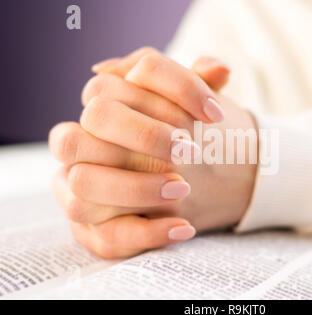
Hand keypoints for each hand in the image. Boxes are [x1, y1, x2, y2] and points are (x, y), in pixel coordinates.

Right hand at [49, 48, 257, 257]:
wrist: (186, 179)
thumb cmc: (185, 137)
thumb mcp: (192, 109)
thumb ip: (201, 86)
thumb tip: (219, 69)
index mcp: (103, 107)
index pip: (111, 85)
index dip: (172, 89)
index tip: (216, 113)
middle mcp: (83, 145)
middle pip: (86, 126)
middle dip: (143, 135)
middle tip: (191, 150)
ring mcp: (81, 188)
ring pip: (83, 184)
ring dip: (137, 187)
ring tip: (185, 189)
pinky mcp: (92, 229)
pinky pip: (105, 237)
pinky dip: (146, 233)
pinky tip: (185, 227)